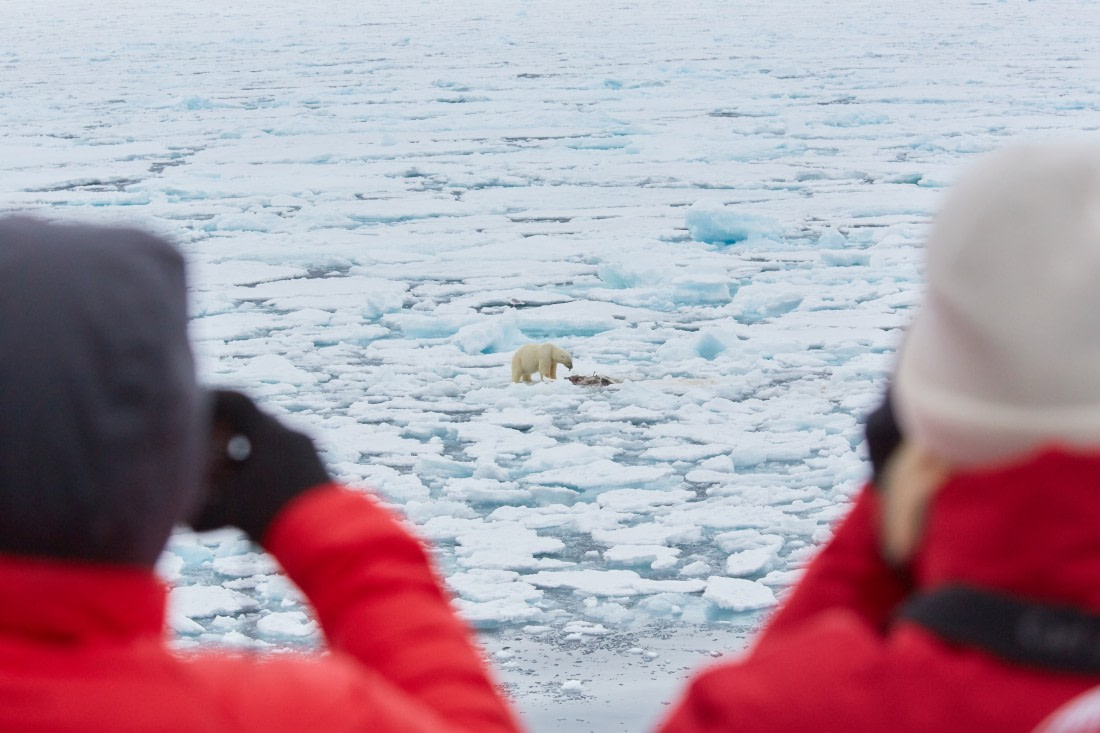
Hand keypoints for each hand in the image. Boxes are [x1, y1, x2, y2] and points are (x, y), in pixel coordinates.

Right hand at [190, 390, 330, 542]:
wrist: (327, 534)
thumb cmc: (271, 516)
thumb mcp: (226, 513)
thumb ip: (196, 512)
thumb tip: (174, 518)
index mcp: (269, 433)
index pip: (237, 402)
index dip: (213, 401)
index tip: (197, 405)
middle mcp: (291, 435)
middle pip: (254, 424)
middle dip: (229, 435)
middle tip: (210, 445)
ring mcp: (309, 451)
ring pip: (272, 444)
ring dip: (249, 456)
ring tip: (231, 474)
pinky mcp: (319, 469)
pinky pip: (288, 459)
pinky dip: (268, 469)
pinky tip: (256, 489)